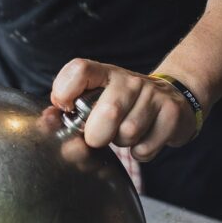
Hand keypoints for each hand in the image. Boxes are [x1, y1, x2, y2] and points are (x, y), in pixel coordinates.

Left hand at [50, 59, 197, 160]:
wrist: (174, 99)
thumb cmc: (124, 103)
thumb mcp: (98, 98)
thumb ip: (71, 108)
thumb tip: (47, 121)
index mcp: (105, 73)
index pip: (79, 70)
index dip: (65, 91)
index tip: (66, 107)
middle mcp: (129, 80)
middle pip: (107, 112)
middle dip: (98, 134)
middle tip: (99, 135)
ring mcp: (154, 95)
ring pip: (128, 133)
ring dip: (122, 143)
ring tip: (125, 132)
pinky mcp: (172, 114)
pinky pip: (146, 148)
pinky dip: (140, 152)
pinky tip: (144, 139)